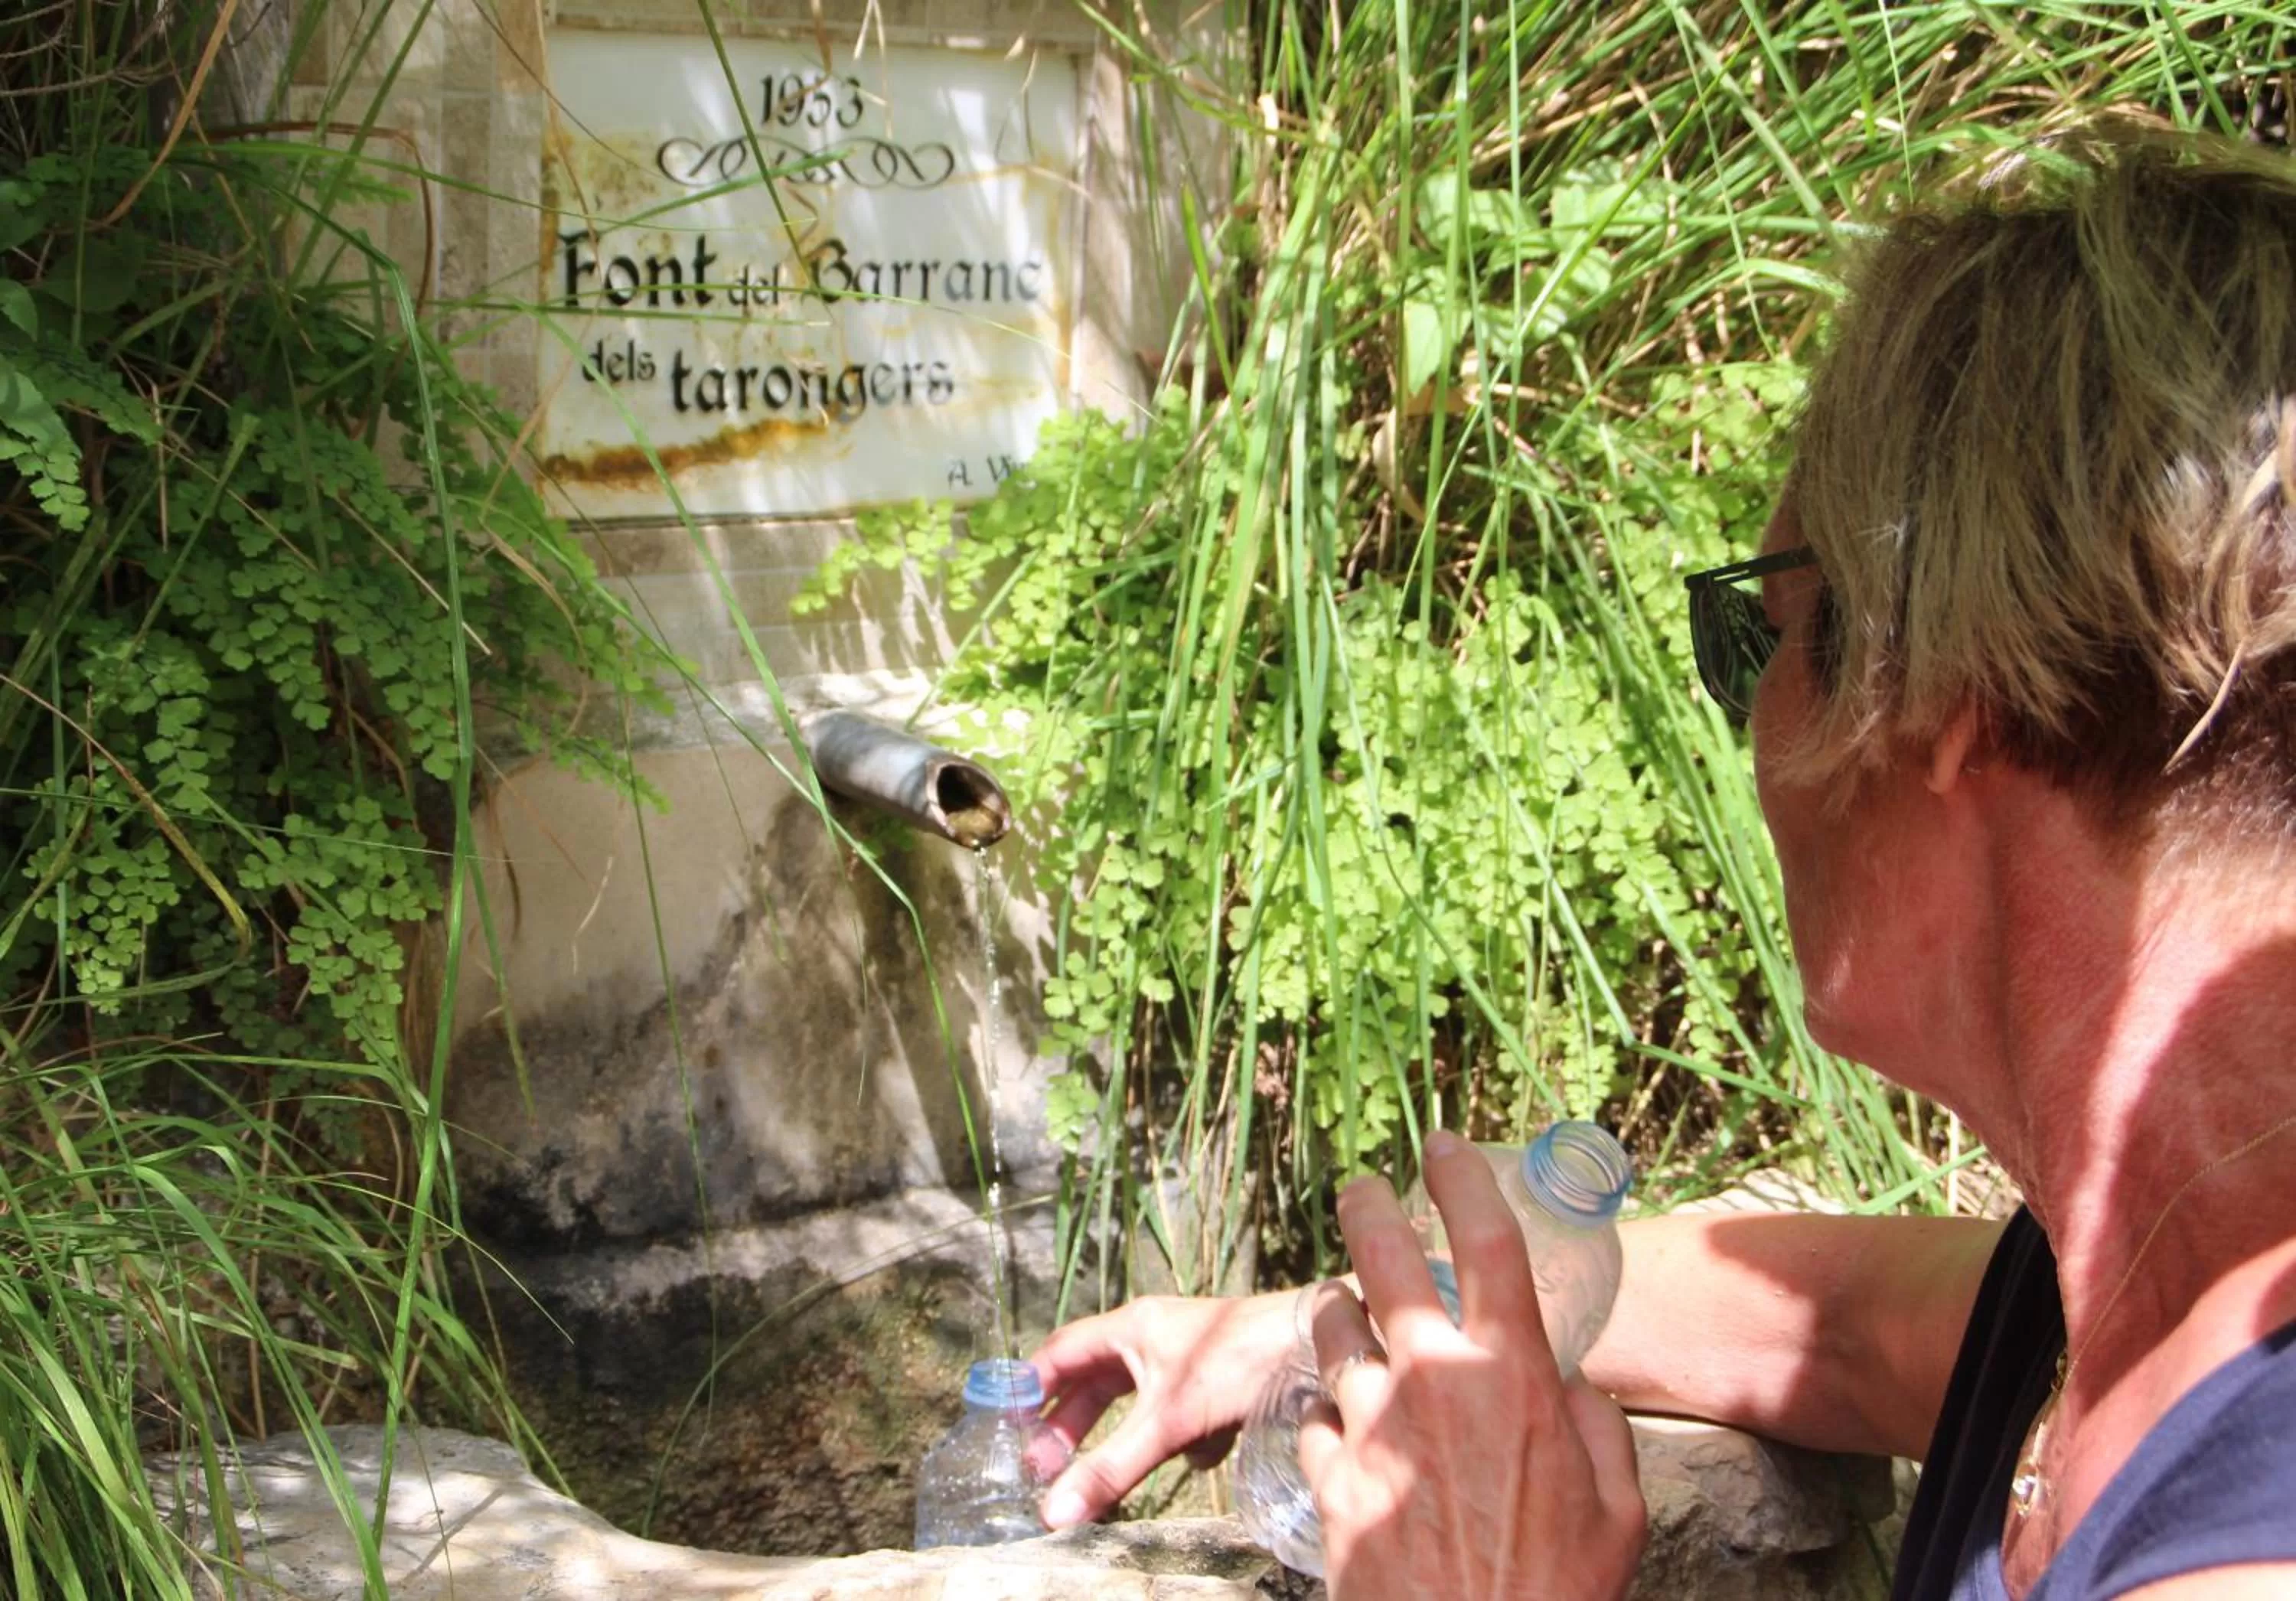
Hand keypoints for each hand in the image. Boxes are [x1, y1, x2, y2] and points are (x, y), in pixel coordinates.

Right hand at [1027, 1289, 1299, 1528]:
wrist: (1318, 1345)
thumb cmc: (1239, 1362)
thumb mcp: (1167, 1421)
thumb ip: (1111, 1468)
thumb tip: (1054, 1513)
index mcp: (1131, 1328)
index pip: (1062, 1352)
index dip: (1032, 1385)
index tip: (1006, 1420)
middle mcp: (1154, 1335)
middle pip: (1095, 1382)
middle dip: (1072, 1424)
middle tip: (1044, 1464)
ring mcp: (1188, 1357)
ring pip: (1140, 1402)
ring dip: (1132, 1435)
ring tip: (1114, 1471)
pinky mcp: (1220, 1379)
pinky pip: (1184, 1412)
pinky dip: (1191, 1435)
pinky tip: (1211, 1447)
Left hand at [1300, 1129, 1645, 1599]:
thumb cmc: (1558, 1593)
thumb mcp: (1618, 1509)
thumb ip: (1594, 1429)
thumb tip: (1564, 1384)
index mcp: (1513, 1375)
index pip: (1487, 1241)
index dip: (1462, 1177)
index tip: (1443, 1143)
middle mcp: (1433, 1382)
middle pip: (1382, 1257)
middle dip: (1367, 1208)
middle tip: (1360, 1190)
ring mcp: (1372, 1426)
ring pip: (1332, 1328)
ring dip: (1337, 1311)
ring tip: (1342, 1308)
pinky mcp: (1327, 1477)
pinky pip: (1312, 1417)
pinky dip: (1322, 1411)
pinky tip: (1334, 1421)